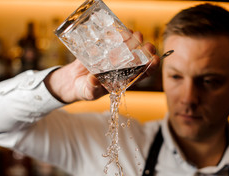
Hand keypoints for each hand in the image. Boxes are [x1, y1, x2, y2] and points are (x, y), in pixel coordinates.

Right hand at [44, 32, 159, 103]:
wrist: (73, 80)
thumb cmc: (84, 89)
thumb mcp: (88, 92)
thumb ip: (92, 87)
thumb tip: (94, 79)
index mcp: (123, 80)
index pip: (142, 74)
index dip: (151, 67)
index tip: (155, 60)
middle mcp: (122, 67)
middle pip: (139, 58)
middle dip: (145, 51)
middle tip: (146, 45)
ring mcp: (114, 56)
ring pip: (129, 46)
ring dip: (134, 40)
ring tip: (136, 34)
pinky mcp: (105, 48)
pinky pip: (114, 39)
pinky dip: (118, 34)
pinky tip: (121, 30)